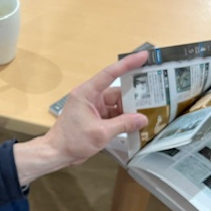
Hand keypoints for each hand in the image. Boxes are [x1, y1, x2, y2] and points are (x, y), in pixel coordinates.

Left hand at [13, 51, 147, 185]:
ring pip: (117, 104)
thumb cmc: (71, 141)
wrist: (56, 153)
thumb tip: (142, 119)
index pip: (110, 74)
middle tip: (154, 97)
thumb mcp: (100, 133)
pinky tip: (135, 125)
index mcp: (87, 93)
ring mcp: (93, 107)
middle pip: (117, 92)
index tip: (143, 56)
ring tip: (147, 114)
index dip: (127, 64)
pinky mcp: (95, 118)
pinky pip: (113, 114)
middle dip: (134, 96)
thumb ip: (123, 124)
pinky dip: (123, 119)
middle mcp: (90, 97)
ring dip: (129, 111)